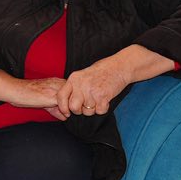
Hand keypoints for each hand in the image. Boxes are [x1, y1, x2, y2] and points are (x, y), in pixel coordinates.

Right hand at [7, 76, 70, 116]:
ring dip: (71, 109)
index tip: (71, 108)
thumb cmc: (25, 94)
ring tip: (67, 115)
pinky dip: (65, 112)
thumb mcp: (43, 101)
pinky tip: (62, 116)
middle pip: (75, 95)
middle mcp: (59, 83)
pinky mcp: (53, 96)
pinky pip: (66, 105)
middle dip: (74, 105)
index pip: (73, 91)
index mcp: (57, 82)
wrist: (16, 90)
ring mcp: (57, 89)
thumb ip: (55, 109)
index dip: (73, 101)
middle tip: (72, 113)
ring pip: (73, 100)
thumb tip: (64, 117)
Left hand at [58, 44, 173, 116]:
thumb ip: (74, 87)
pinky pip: (100, 111)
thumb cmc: (101, 72)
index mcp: (73, 79)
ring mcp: (92, 91)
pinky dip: (103, 109)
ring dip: (93, 109)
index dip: (63, 107)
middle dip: (79, 111)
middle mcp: (81, 85)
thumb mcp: (82, 75)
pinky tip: (105, 100)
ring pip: (87, 111)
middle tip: (85, 106)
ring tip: (98, 100)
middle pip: (73, 107)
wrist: (119, 67)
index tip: (66, 112)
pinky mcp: (103, 96)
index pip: (61, 96)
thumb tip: (67, 104)